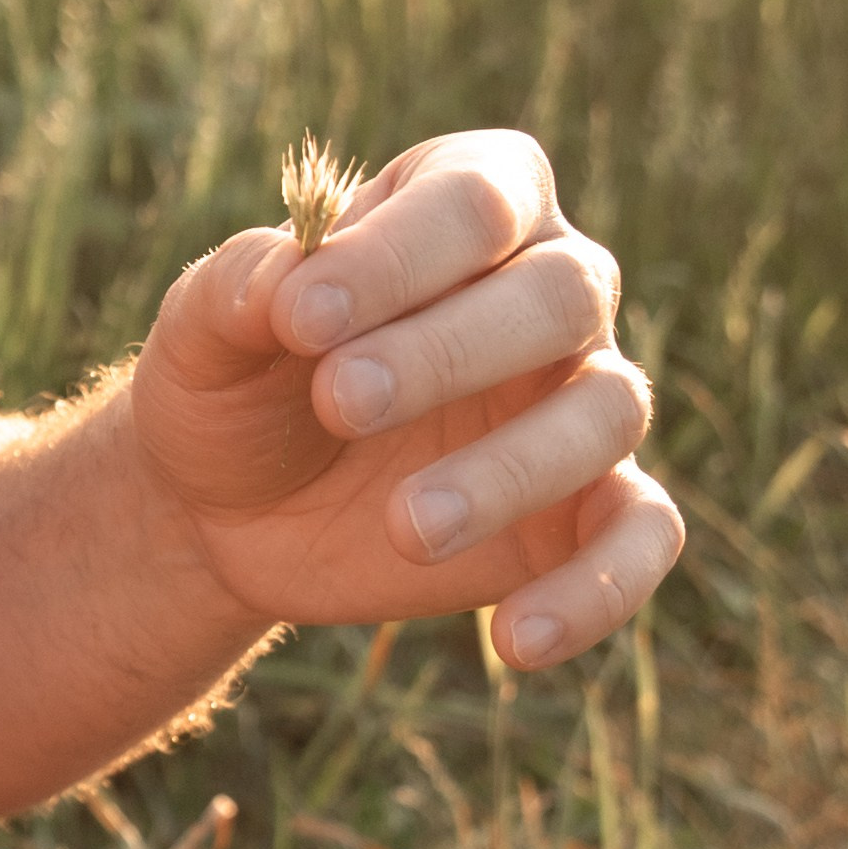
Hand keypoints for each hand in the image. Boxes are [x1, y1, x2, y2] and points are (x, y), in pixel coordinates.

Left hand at [131, 128, 683, 666]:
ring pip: (607, 412)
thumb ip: (242, 289)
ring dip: (511, 472)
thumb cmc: (232, 381)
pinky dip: (600, 589)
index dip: (399, 255)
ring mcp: (578, 401)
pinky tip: (513, 645)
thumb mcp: (204, 329)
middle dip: (454, 351)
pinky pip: (643, 536)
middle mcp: (551, 287)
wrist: (227, 506)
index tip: (300, 318)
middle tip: (341, 403)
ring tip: (404, 528)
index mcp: (469, 203)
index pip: (474, 203)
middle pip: (563, 295)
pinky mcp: (586, 510)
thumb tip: (293, 278)